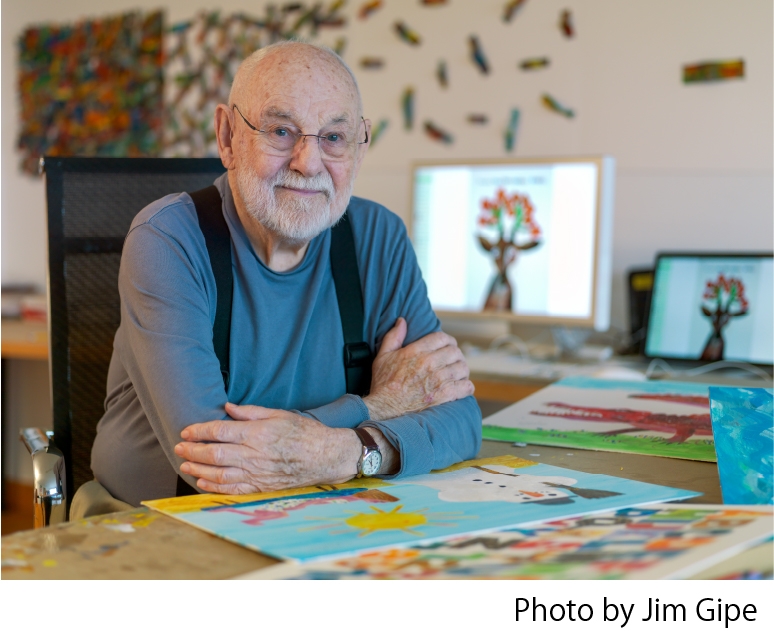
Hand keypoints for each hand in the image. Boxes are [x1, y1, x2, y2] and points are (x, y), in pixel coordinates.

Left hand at [174, 403, 360, 493]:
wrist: (326, 456)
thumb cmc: (305, 432)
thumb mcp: (280, 414)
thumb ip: (251, 412)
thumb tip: (227, 408)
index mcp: (259, 433)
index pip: (220, 431)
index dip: (199, 431)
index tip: (187, 430)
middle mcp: (255, 455)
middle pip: (214, 454)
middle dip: (192, 451)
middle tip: (179, 448)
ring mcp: (258, 473)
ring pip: (219, 474)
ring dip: (198, 470)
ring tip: (185, 465)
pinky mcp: (262, 486)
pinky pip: (232, 489)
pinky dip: (214, 487)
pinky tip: (203, 482)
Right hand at [363, 318, 474, 420]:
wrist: (385, 408)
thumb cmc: (383, 383)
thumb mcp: (383, 356)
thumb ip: (393, 336)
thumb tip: (402, 321)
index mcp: (416, 351)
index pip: (442, 338)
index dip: (447, 340)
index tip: (447, 345)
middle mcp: (429, 363)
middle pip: (455, 352)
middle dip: (456, 354)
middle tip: (453, 360)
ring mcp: (438, 380)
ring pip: (462, 368)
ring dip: (462, 370)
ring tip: (457, 373)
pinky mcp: (444, 396)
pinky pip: (466, 387)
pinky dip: (466, 386)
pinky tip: (461, 387)